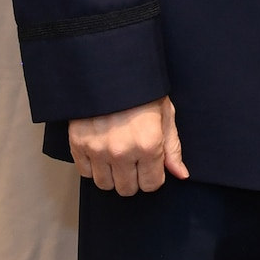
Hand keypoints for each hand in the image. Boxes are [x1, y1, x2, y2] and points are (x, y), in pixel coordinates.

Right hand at [68, 96, 186, 195]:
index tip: (152, 165)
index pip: (151, 184)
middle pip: (127, 189)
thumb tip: (180, 174)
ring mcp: (97, 150)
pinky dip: (94, 168)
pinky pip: (85, 173)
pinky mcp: (78, 145)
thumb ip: (172, 148)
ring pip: (105, 185)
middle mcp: (122, 152)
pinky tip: (102, 153)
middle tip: (135, 161)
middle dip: (134, 179)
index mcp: (148, 144)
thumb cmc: (142, 90)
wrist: (109, 70)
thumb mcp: (165, 114)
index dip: (154, 176)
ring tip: (118, 158)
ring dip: (113, 176)